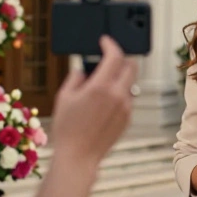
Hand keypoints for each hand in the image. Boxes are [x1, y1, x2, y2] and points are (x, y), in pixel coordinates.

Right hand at [48, 36, 137, 167]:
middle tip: (108, 59)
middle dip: (121, 59)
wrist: (78, 156)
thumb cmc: (67, 128)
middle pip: (131, 67)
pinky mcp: (129, 117)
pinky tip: (103, 102)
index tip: (105, 41)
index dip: (111, 45)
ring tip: (101, 84)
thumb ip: (76, 77)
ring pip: (130, 83)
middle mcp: (118, 95)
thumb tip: (84, 69)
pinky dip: (119, 93)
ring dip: (120, 78)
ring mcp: (126, 107)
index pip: (115, 56)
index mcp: (101, 87)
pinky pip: (128, 98)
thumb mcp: (64, 97)